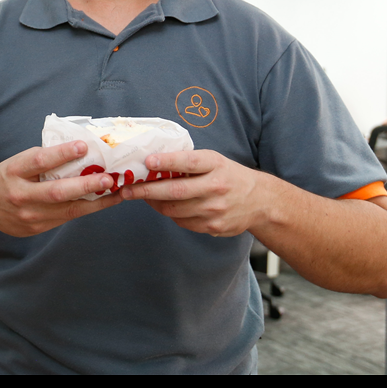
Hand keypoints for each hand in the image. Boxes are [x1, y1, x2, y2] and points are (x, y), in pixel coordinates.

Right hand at [0, 141, 121, 236]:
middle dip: (85, 186)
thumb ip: (43, 159)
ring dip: (95, 202)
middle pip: (56, 192)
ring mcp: (28, 216)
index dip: (61, 153)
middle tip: (109, 178)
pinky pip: (65, 218)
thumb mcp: (18, 162)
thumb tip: (79, 150)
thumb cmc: (6, 177)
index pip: (39, 161)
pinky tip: (103, 202)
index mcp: (14, 171)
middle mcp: (20, 195)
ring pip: (66, 210)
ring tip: (117, 192)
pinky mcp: (36, 228)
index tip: (83, 146)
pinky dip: (86, 209)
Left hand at [120, 149, 264, 236]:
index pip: (188, 162)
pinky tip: (165, 206)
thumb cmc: (229, 176)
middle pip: (175, 191)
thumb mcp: (214, 161)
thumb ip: (188, 162)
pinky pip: (182, 222)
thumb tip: (152, 163)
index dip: (167, 161)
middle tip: (126, 189)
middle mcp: (216, 187)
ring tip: (142, 196)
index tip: (147, 161)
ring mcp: (214, 209)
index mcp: (216, 165)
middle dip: (147, 191)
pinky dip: (170, 214)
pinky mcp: (213, 226)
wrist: (260, 202)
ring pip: (174, 209)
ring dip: (154, 204)